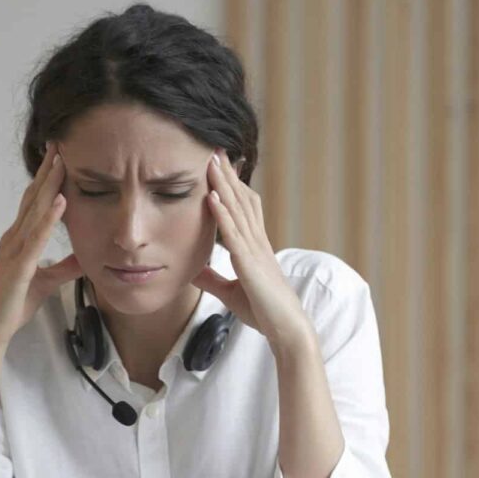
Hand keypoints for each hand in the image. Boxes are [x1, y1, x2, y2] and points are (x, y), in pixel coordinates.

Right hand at [0, 142, 81, 347]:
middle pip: (33, 198)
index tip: (60, 156)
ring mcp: (14, 250)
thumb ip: (65, 267)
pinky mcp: (19, 266)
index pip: (35, 202)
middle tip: (59, 144)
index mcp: (19, 239)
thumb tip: (85, 256)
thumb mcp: (47, 281)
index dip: (47, 179)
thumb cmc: (14, 303)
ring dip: (48, 186)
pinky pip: (35, 238)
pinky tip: (60, 203)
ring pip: (34, 211)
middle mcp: (14, 238)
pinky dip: (48, 219)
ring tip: (61, 162)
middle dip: (47, 171)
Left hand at [193, 149, 312, 350]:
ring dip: (224, 184)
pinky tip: (212, 196)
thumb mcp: (231, 292)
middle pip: (241, 200)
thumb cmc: (264, 312)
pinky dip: (222, 213)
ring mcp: (255, 250)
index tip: (220, 165)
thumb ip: (212, 278)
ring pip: (238, 209)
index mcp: (255, 247)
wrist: (286, 328)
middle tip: (215, 149)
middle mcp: (257, 242)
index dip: (233, 185)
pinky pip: (234, 233)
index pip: (244, 208)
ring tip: (211, 160)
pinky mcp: (250, 263)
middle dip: (227, 174)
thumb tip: (192, 268)